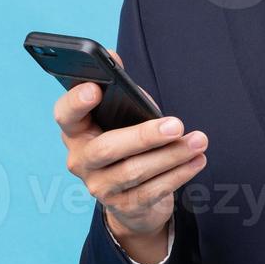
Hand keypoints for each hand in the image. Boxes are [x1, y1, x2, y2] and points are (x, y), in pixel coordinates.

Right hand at [54, 48, 205, 262]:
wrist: (132, 199)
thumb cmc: (128, 143)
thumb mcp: (123, 114)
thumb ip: (119, 89)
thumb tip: (112, 57)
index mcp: (76, 131)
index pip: (65, 115)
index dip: (76, 103)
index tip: (95, 89)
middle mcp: (81, 161)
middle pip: (107, 149)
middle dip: (144, 136)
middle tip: (176, 124)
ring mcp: (100, 186)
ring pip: (135, 171)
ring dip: (172, 155)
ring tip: (199, 141)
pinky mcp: (124, 206)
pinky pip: (152, 190)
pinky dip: (179, 174)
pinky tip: (197, 160)